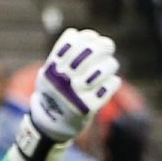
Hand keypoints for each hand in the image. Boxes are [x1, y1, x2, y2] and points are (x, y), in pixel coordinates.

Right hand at [16, 28, 119, 160]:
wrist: (50, 125)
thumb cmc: (54, 93)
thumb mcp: (49, 73)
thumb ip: (63, 55)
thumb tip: (83, 35)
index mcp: (53, 68)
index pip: (74, 42)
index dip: (87, 37)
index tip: (92, 38)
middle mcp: (64, 79)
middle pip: (90, 51)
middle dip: (103, 45)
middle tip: (108, 46)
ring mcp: (77, 93)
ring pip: (102, 68)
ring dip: (110, 64)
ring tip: (111, 65)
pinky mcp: (88, 108)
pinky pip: (108, 87)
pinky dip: (112, 82)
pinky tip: (111, 82)